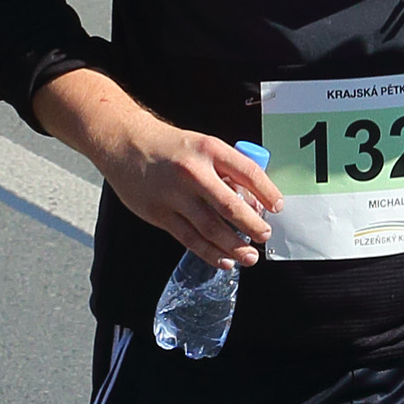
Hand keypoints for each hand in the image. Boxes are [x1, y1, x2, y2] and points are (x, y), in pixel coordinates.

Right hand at [100, 115, 279, 268]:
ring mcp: (174, 194)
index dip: (268, 192)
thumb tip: (252, 201)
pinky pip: (189, 238)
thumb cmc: (169, 147)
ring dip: (234, 246)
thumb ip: (225, 170)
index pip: (248, 172)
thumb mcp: (201, 146)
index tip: (278, 207)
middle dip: (253, 226)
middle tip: (264, 235)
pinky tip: (224, 259)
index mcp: (209, 149)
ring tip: (250, 256)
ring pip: (211, 228)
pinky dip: (210, 253)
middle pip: (231, 206)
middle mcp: (192, 172)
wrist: (125, 144)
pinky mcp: (159, 213)